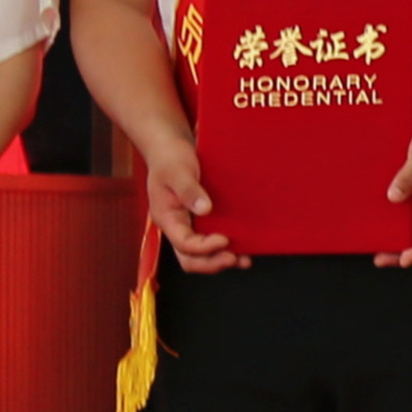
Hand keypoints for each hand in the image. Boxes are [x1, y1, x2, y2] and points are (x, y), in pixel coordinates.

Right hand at [141, 131, 240, 272]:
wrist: (170, 148)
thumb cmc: (170, 158)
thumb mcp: (178, 172)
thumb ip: (189, 191)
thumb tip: (205, 209)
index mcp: (167, 218)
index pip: (183, 244)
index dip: (204, 248)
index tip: (224, 240)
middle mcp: (177, 226)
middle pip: (190, 258)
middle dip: (211, 263)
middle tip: (233, 258)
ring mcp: (189, 225)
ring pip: (201, 255)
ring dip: (221, 259)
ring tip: (244, 260)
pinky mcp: (201, 220)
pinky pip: (211, 241)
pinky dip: (226, 248)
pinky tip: (244, 247)